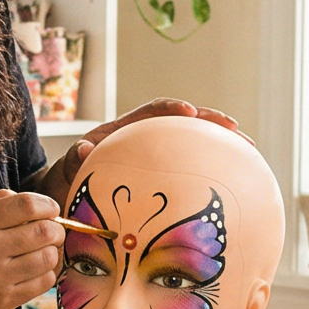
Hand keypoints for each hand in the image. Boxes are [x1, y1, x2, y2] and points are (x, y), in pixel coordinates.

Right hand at [0, 191, 62, 308]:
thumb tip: (34, 202)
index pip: (26, 205)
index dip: (47, 204)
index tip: (49, 209)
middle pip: (43, 231)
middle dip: (55, 228)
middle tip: (52, 230)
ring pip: (48, 258)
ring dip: (51, 251)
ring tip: (42, 250)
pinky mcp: (5, 301)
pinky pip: (44, 282)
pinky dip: (45, 272)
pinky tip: (33, 270)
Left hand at [31, 98, 240, 205]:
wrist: (62, 200)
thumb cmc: (62, 185)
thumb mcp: (64, 172)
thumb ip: (73, 159)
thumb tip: (84, 147)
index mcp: (119, 132)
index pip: (148, 113)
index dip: (169, 109)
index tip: (188, 112)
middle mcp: (141, 140)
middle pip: (182, 123)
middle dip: (210, 122)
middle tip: (235, 129)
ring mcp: (154, 158)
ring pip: (191, 144)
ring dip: (219, 145)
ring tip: (247, 151)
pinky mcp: (161, 176)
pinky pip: (189, 169)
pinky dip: (210, 171)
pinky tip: (233, 183)